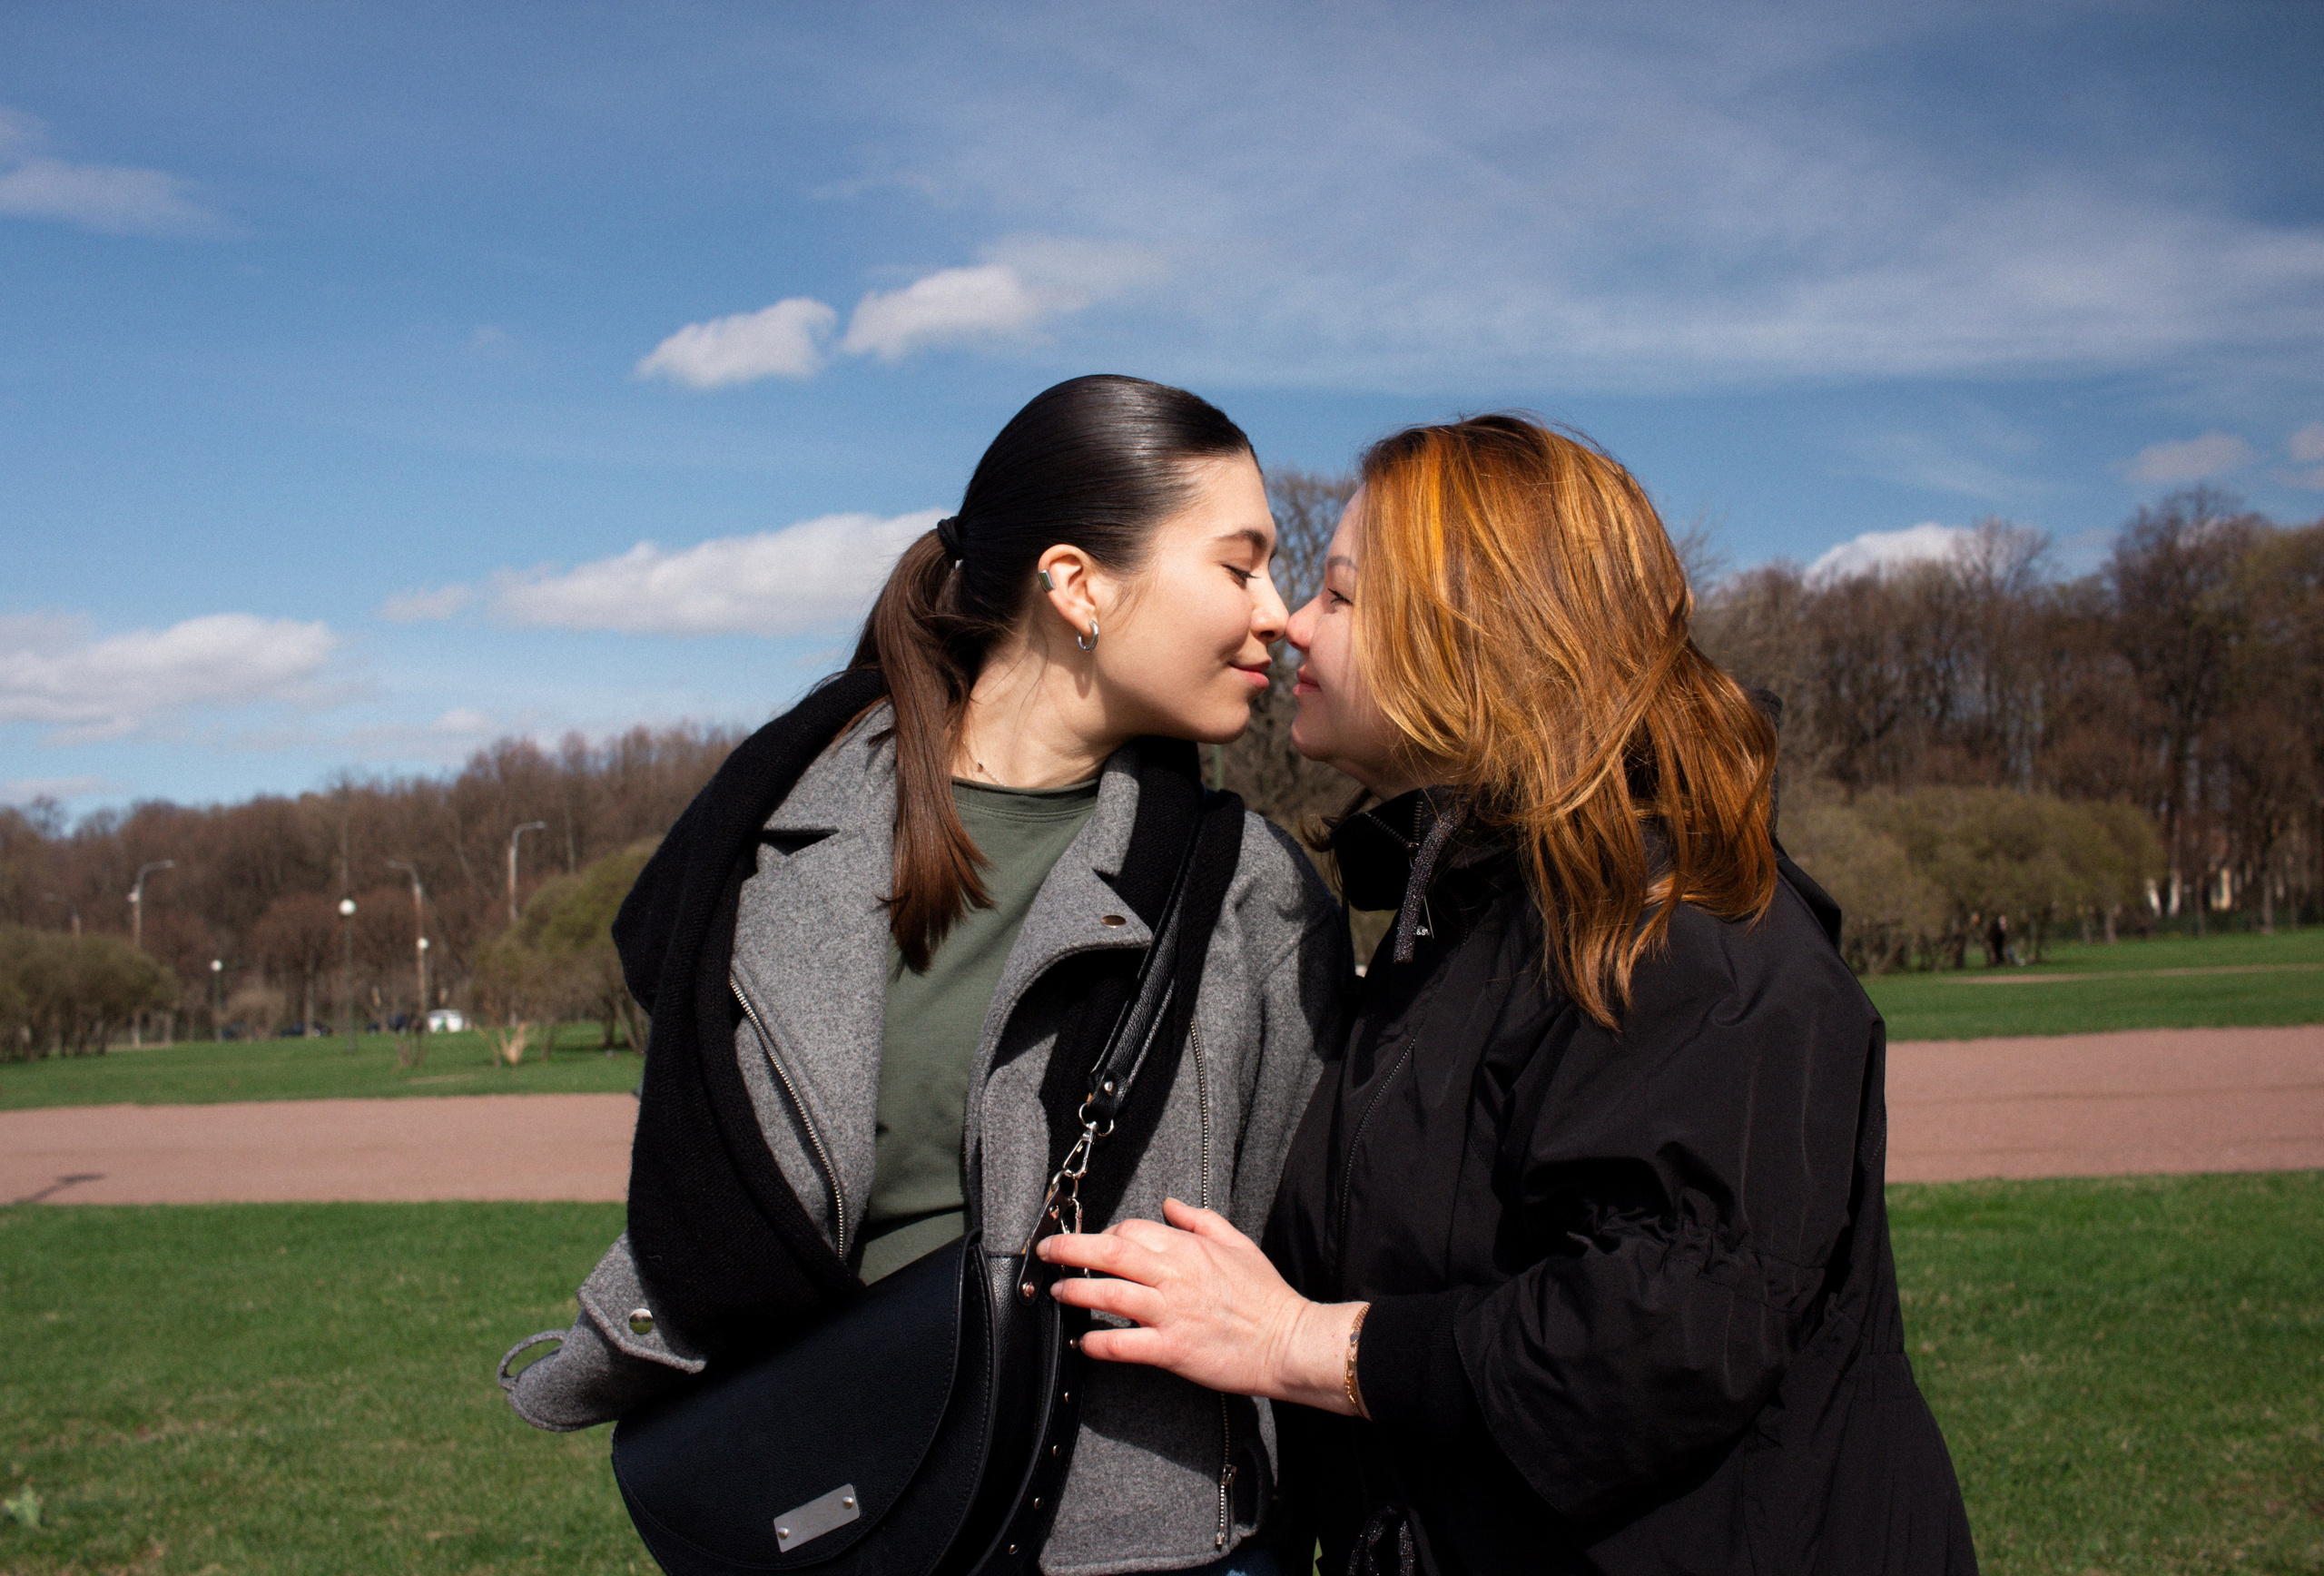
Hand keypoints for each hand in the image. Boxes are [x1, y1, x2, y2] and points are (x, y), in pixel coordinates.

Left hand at [1036, 1197, 1365, 1414]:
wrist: (1289, 1342)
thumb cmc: (1266, 1296)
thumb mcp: (1238, 1244)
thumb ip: (1200, 1220)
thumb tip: (1169, 1203)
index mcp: (1188, 1249)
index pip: (1132, 1230)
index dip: (1108, 1234)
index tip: (1095, 1243)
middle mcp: (1174, 1276)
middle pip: (1110, 1252)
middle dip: (1070, 1248)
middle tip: (1046, 1251)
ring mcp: (1171, 1313)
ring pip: (1110, 1293)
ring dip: (1077, 1290)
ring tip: (1057, 1291)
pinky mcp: (1173, 1349)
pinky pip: (1125, 1344)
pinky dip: (1098, 1342)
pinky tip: (1083, 1341)